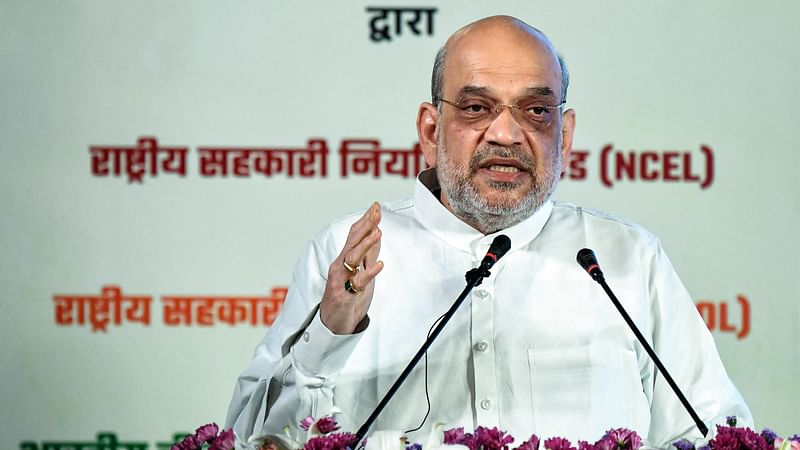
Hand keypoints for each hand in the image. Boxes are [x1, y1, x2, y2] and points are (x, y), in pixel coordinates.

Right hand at [320, 202, 383, 334]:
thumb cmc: (346, 296)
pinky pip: (359, 282)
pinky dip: (369, 272)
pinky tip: (380, 265)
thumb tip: (377, 233)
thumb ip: (367, 253)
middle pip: (353, 242)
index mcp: (344, 259)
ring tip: (377, 232)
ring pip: (353, 258)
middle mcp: (341, 266)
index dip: (365, 220)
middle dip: (365, 225)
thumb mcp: (360, 270)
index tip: (375, 206)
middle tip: (375, 211)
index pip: (354, 235)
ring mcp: (342, 279)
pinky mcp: (346, 294)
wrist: (333, 323)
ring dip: (366, 244)